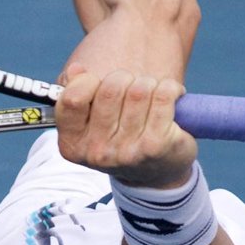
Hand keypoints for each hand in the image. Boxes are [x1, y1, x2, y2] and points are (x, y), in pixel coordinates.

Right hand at [55, 66, 197, 187]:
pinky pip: (163, 96)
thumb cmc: (119, 139)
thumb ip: (77, 94)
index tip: (99, 85)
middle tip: (131, 90)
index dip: (87, 81)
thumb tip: (75, 70)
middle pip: (110, 88)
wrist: (155, 175)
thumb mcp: (90, 123)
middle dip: (125, 79)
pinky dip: (171, 89)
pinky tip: (171, 98)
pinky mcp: (156, 146)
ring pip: (139, 90)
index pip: (73, 99)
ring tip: (151, 97)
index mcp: (73, 144)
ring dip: (149, 85)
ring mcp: (127, 152)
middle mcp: (97, 152)